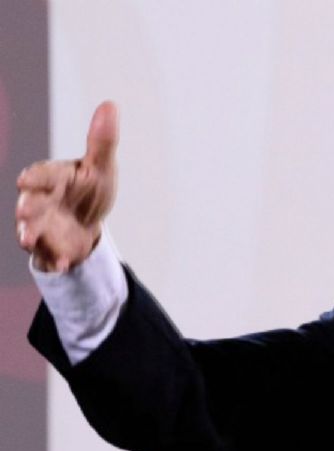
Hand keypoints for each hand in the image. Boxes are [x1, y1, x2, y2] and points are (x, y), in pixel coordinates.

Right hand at [15, 101, 118, 271]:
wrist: (88, 223)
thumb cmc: (90, 189)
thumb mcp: (100, 166)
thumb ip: (102, 141)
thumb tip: (110, 104)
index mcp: (54, 178)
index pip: (41, 175)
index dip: (35, 177)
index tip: (26, 179)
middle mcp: (42, 201)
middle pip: (31, 203)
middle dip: (26, 208)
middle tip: (24, 212)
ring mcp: (44, 226)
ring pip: (32, 230)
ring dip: (29, 234)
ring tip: (28, 239)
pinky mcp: (51, 248)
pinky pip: (51, 255)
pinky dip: (56, 259)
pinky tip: (64, 264)